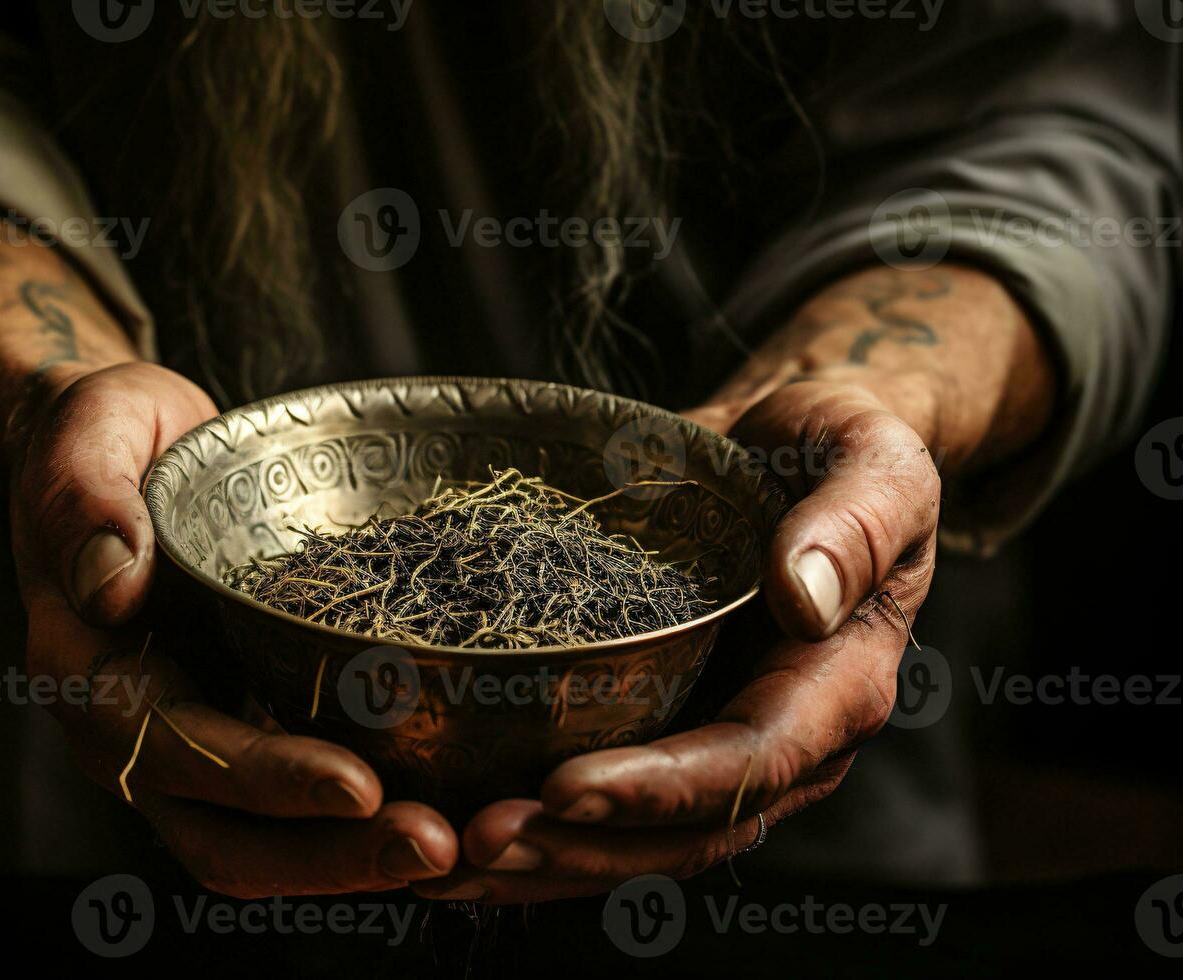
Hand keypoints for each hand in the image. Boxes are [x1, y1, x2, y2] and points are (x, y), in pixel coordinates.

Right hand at [12, 362, 456, 895]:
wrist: (116, 456)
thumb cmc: (101, 439)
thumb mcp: (86, 438)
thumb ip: (87, 503)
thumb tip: (111, 582)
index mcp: (85, 673)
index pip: (176, 750)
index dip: (266, 778)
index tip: (358, 784)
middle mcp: (130, 732)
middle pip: (224, 837)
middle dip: (330, 855)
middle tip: (436, 846)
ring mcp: (184, 744)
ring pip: (262, 845)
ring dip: (354, 859)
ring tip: (454, 846)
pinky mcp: (235, 731)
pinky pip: (291, 810)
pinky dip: (356, 828)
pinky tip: (440, 812)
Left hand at [414, 380, 938, 903]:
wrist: (793, 446)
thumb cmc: (839, 446)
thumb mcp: (873, 460)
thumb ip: (853, 524)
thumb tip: (803, 597)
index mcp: (839, 687)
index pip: (753, 762)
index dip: (662, 789)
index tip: (565, 790)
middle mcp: (782, 740)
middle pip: (683, 831)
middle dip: (579, 849)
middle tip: (478, 844)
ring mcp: (716, 742)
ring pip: (636, 838)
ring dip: (543, 860)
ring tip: (444, 863)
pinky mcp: (664, 725)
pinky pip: (604, 798)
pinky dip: (534, 822)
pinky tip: (449, 825)